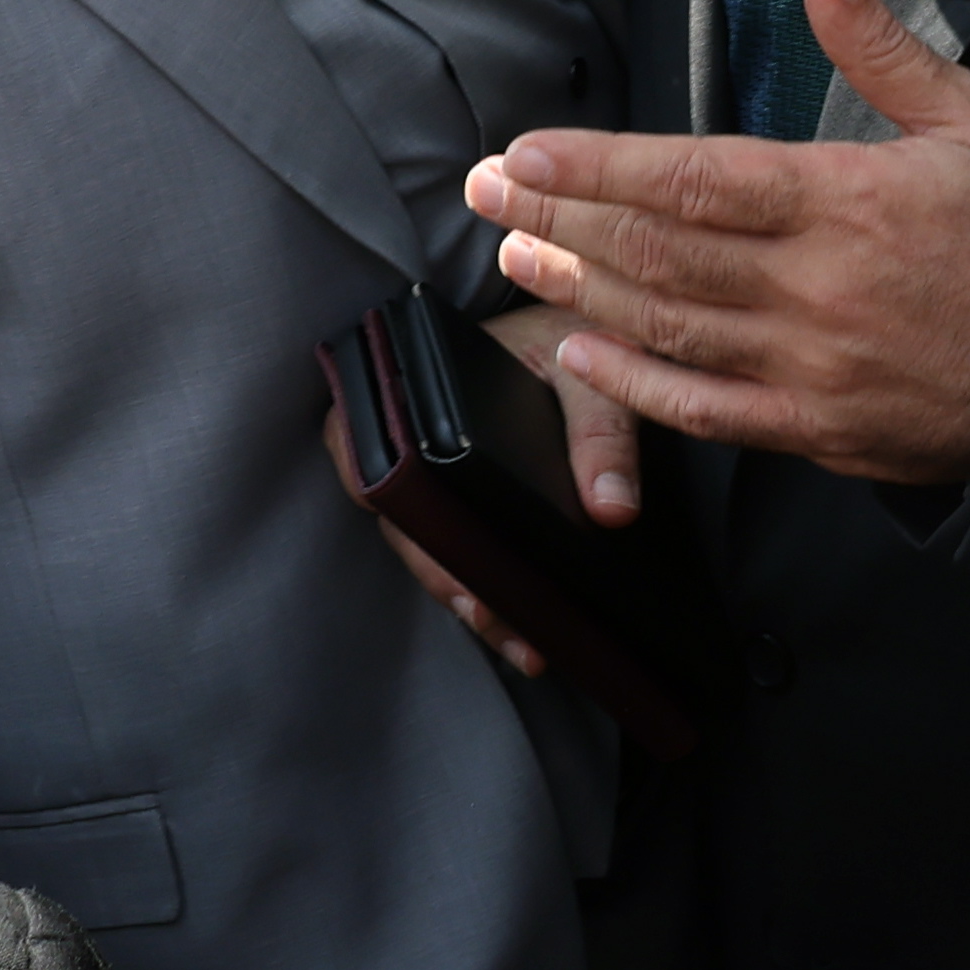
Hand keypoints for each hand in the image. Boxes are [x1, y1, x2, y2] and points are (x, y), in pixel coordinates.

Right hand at [328, 299, 644, 678]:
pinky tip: (523, 625)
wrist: (598, 328)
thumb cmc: (576, 337)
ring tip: (520, 642)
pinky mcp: (467, 492)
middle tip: (493, 617)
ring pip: (430, 540)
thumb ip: (601, 435)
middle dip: (445, 574)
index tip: (433, 552)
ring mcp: (436, 465)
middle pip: (402, 514)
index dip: (384, 498)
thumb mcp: (589, 378)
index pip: (359, 445)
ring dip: (469, 592)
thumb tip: (611, 511)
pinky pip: (461, 542)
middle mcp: (410, 428)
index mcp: (413, 383)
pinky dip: (488, 583)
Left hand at [467, 0, 969, 485]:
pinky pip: (705, 410)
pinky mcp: (816, 428)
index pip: (695, 177)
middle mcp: (815, 286)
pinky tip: (580, 353)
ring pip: (668, 324)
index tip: (527, 150)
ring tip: (514, 255)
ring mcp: (810, 365)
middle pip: (659, 249)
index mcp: (846, 202)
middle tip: (484, 192)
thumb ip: (881, 46)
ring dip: (579, 287)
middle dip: (560, 216)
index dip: (600, 165)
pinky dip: (635, 384)